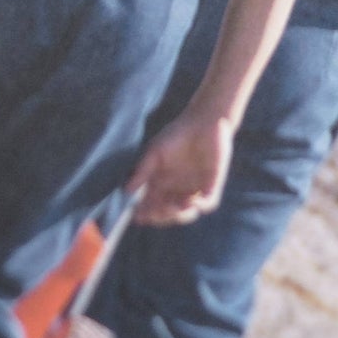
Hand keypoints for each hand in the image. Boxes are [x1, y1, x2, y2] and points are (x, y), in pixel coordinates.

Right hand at [130, 111, 232, 226]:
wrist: (203, 120)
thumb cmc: (176, 134)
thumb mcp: (155, 151)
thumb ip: (142, 171)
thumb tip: (126, 190)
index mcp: (162, 183)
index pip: (152, 205)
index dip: (145, 213)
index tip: (138, 216)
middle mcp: (177, 190)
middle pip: (168, 213)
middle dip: (160, 216)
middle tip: (155, 212)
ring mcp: (195, 189)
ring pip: (186, 213)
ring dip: (179, 215)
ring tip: (173, 207)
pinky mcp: (212, 184)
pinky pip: (208, 203)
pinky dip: (202, 206)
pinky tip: (194, 202)